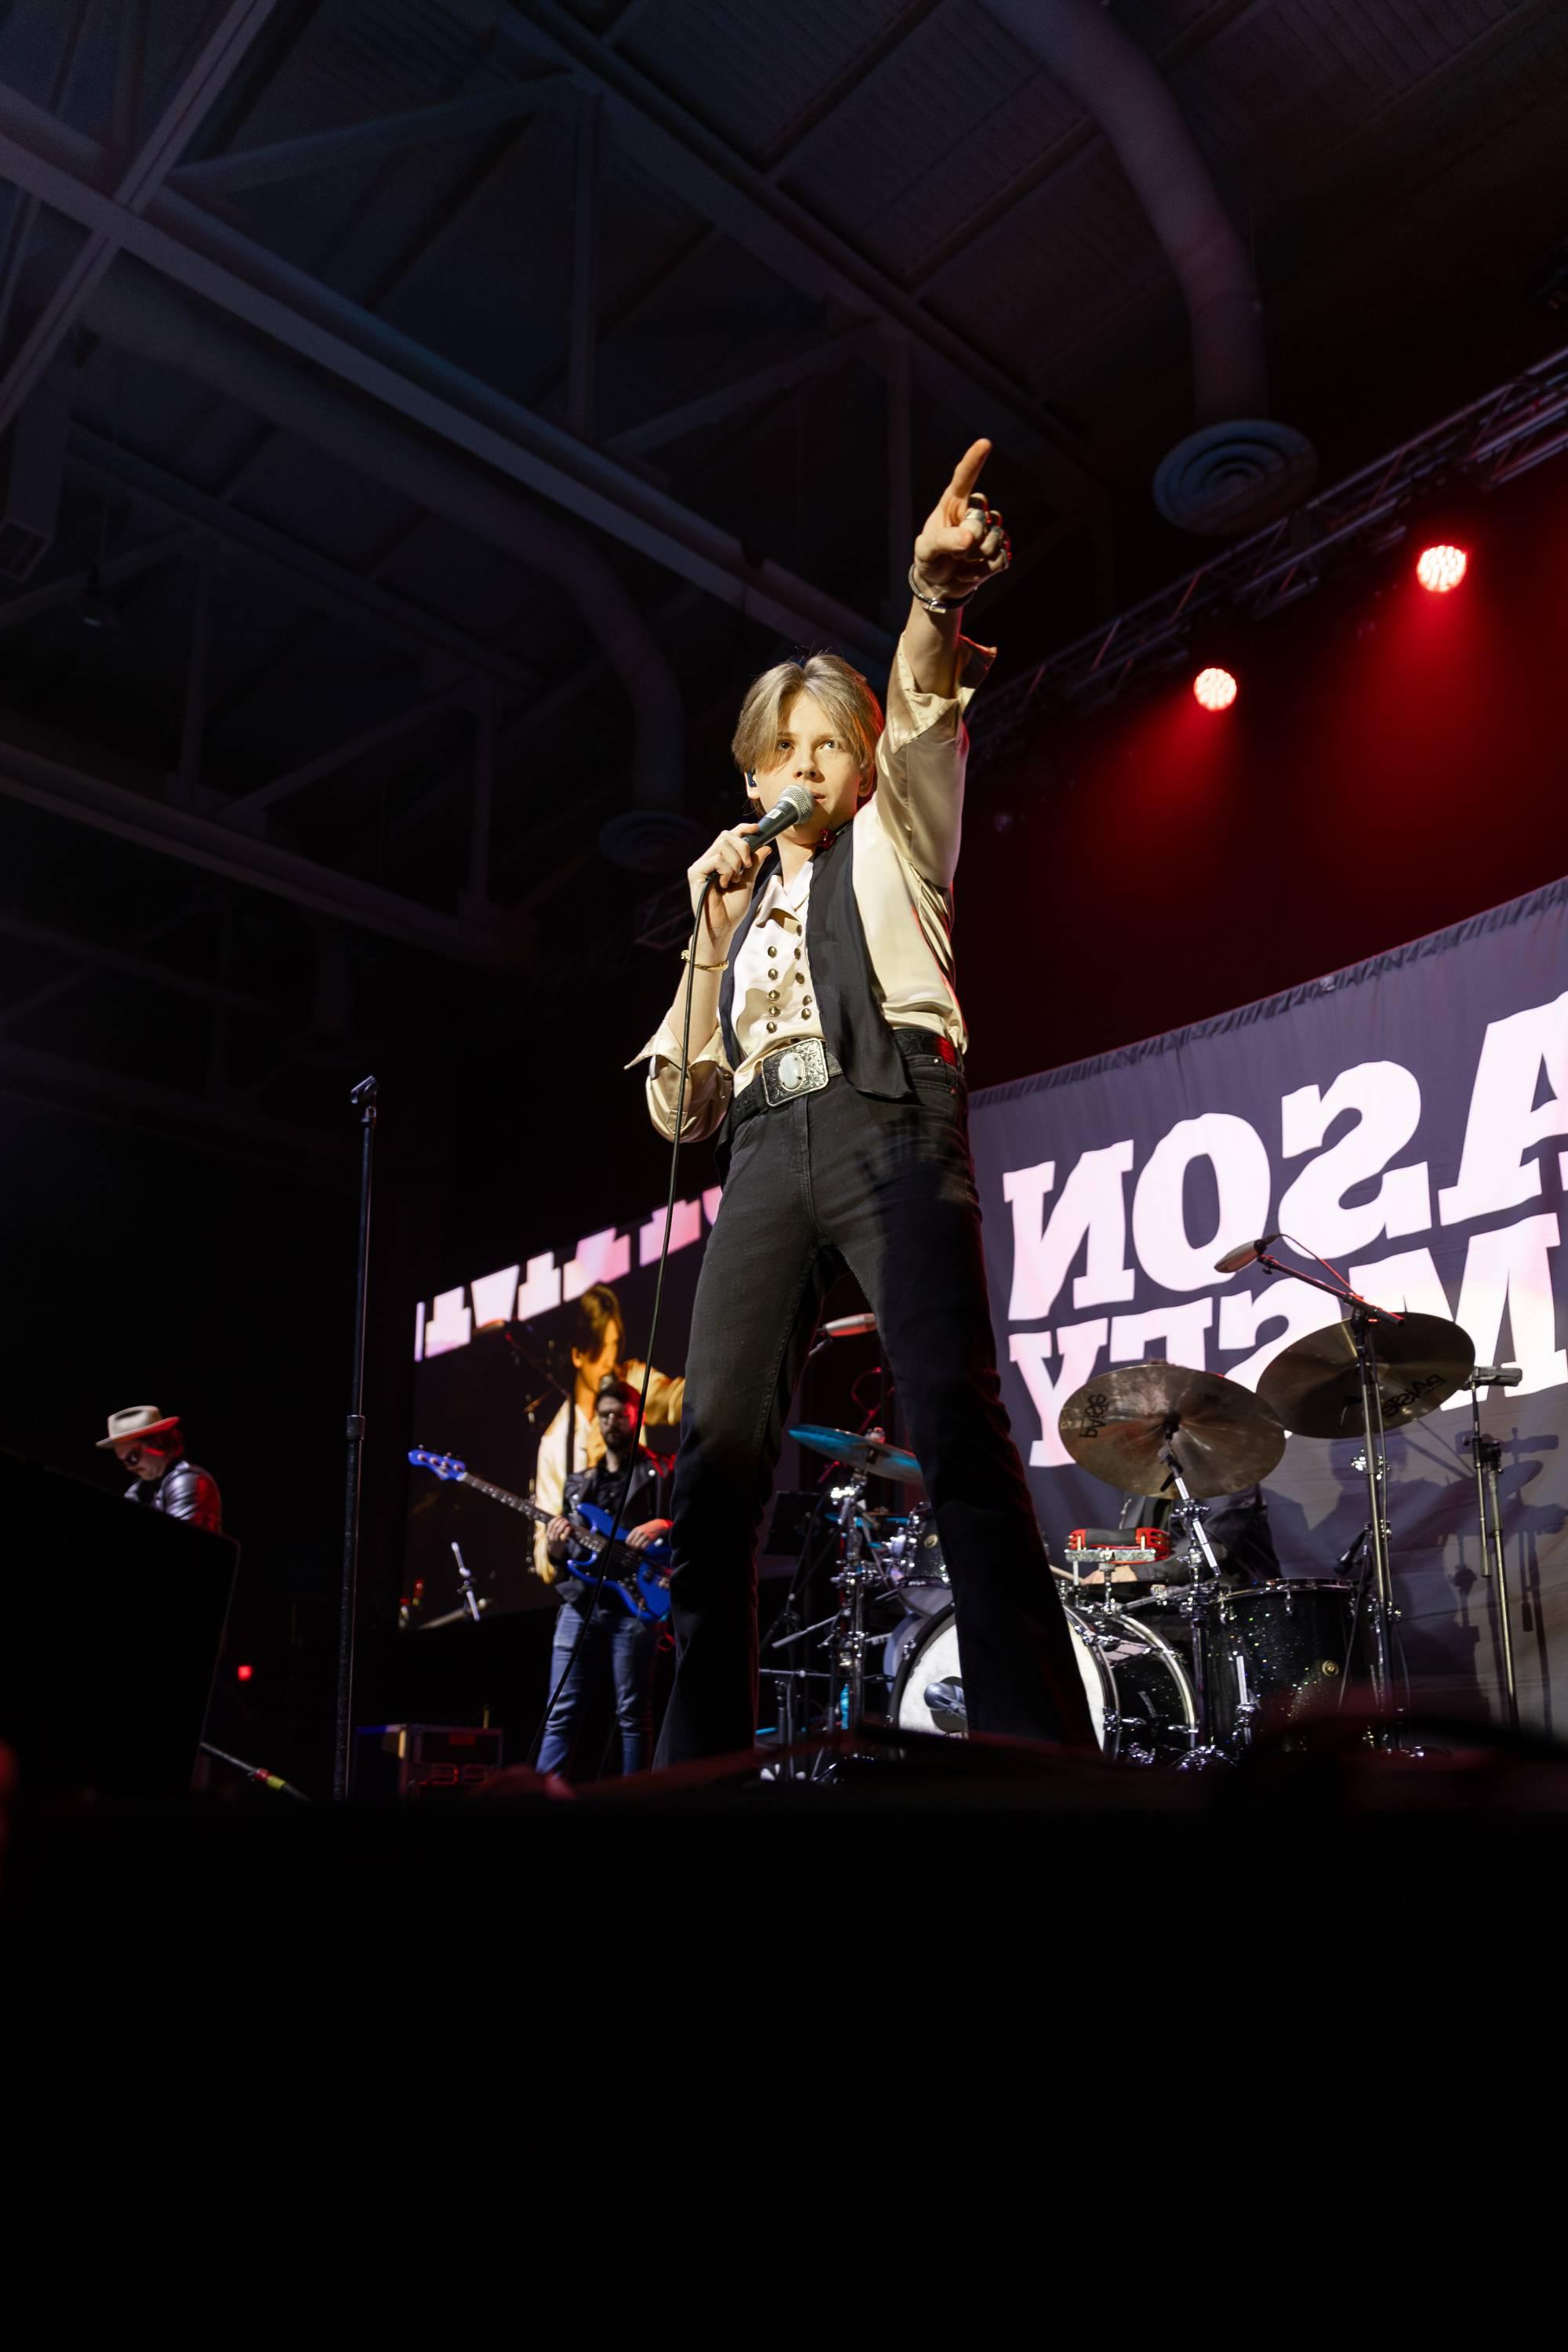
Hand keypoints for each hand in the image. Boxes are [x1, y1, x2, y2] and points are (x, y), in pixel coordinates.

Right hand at [546, 1515, 574, 1562]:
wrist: (554, 1554)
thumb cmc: (553, 1543)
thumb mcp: (550, 1536)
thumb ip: (552, 1530)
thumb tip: (558, 1521)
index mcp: (547, 1534)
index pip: (550, 1524)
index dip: (555, 1519)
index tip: (559, 1516)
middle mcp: (550, 1537)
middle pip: (554, 1526)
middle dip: (560, 1521)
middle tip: (565, 1518)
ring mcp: (555, 1540)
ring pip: (558, 1530)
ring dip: (563, 1524)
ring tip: (567, 1521)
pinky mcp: (561, 1543)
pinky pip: (564, 1536)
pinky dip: (567, 1531)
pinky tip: (569, 1527)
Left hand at [625, 1519, 671, 1549]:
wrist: (657, 1526)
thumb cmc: (648, 1528)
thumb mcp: (639, 1529)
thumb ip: (634, 1535)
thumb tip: (629, 1544)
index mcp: (635, 1529)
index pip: (628, 1540)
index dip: (629, 1545)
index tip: (631, 1546)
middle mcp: (639, 1532)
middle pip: (632, 1544)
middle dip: (633, 1548)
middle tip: (636, 1548)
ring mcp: (645, 1535)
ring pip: (637, 1546)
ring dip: (638, 1549)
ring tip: (640, 1548)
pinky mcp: (650, 1539)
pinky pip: (643, 1547)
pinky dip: (642, 1549)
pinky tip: (644, 1547)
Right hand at [686, 822, 761, 949]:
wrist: (722, 928)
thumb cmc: (732, 910)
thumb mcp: (748, 883)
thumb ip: (754, 864)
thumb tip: (765, 847)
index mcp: (719, 860)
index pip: (729, 836)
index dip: (742, 829)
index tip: (757, 829)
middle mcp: (708, 860)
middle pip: (726, 835)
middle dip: (743, 847)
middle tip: (746, 866)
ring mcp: (701, 865)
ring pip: (723, 846)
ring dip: (735, 864)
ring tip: (733, 881)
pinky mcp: (695, 872)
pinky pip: (717, 859)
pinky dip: (726, 871)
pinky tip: (723, 885)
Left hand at [911, 438, 1010, 604]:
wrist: (939, 586)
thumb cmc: (929, 560)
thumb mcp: (926, 551)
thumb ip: (944, 541)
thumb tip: (969, 538)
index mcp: (953, 503)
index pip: (964, 477)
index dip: (974, 460)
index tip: (985, 443)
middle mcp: (973, 512)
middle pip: (983, 515)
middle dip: (970, 538)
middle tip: (955, 552)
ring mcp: (989, 531)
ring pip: (995, 538)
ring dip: (977, 556)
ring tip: (962, 562)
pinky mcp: (999, 551)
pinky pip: (1001, 557)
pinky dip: (985, 570)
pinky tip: (971, 572)